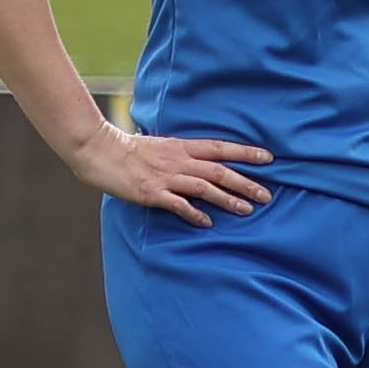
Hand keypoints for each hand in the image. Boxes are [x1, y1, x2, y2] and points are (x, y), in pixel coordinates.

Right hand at [72, 122, 267, 222]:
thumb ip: (184, 153)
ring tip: (246, 210)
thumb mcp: (162, 145)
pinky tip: (207, 223)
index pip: (221, 148)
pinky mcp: (151, 192)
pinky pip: (178, 204)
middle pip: (219, 171)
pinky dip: (194, 214)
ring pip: (204, 187)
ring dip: (227, 199)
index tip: (269, 158)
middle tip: (267, 196)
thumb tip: (204, 161)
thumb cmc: (130, 149)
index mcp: (182, 146)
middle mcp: (179, 160)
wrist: (100, 150)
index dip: (245, 152)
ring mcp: (166, 177)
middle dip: (246, 183)